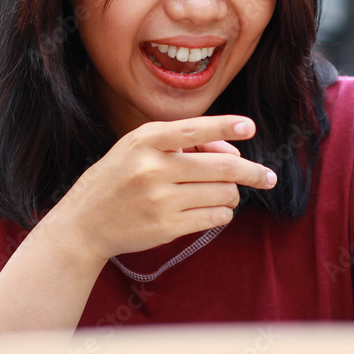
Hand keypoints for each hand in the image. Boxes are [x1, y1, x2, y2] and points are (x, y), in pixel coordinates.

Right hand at [49, 115, 276, 263]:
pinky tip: (214, 210)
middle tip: (269, 177)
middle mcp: (153, 168)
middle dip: (252, 172)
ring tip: (224, 194)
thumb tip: (232, 151)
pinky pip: (214, 217)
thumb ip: (182, 142)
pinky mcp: (166, 227)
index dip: (225, 126)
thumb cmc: (119, 177)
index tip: (250, 126)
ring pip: (222, 193)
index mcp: (146, 140)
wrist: (84, 223)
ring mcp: (160, 199)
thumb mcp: (139, 147)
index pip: (194, 129)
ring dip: (232, 194)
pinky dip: (223, 213)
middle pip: (220, 167)